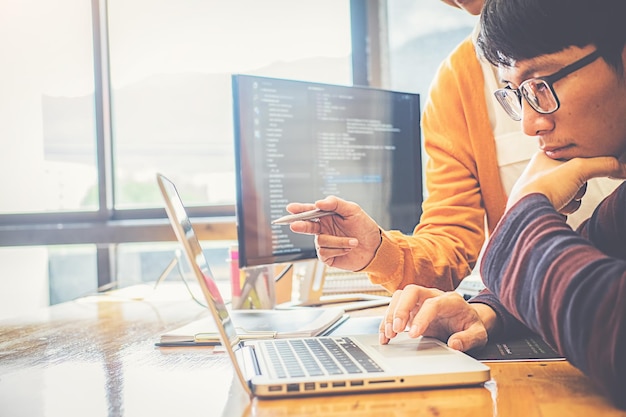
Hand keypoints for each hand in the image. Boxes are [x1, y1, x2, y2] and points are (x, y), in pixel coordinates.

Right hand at [286, 196, 381, 270]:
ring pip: (320, 240)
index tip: (290, 208)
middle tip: (295, 225)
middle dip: (301, 225)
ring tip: (353, 241)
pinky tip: (347, 248)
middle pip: (306, 226)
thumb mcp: (353, 210)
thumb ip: (335, 203)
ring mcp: (325, 243)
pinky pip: (325, 252)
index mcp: (327, 216)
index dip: (299, 209)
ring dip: (338, 241)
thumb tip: (318, 203)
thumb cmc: (364, 227)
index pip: (310, 211)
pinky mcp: (327, 256)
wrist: (375, 248)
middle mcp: (323, 229)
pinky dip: (338, 249)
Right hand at [379, 284, 493, 351]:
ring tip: (389, 335)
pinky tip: (385, 336)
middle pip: (412, 291)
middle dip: (401, 309)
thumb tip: (454, 344)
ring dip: (391, 315)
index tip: (414, 334)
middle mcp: (432, 296)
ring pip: (400, 297)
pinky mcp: (410, 309)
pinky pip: (395, 309)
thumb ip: (469, 339)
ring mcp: (419, 301)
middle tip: (396, 329)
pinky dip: (387, 322)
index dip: (421, 317)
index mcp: (450, 301)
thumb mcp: (479, 335)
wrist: (467, 320)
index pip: (432, 303)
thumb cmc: (471, 325)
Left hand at [507, 152, 625, 212]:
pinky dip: (565, 209)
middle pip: (577, 177)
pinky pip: (566, 206)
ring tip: (559, 200)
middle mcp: (540, 172)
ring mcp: (540, 190)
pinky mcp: (542, 206)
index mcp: (543, 157)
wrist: (527, 215)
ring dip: (572, 200)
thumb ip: (604, 164)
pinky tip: (556, 209)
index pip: (576, 157)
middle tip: (566, 188)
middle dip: (577, 187)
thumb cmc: (545, 188)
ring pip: (573, 193)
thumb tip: (624, 168)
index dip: (583, 166)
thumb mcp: (579, 168)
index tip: (578, 171)